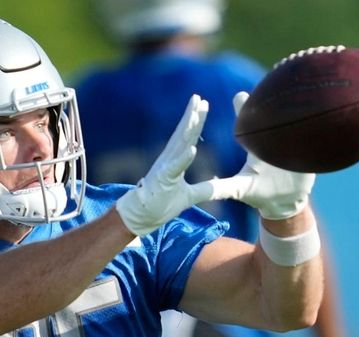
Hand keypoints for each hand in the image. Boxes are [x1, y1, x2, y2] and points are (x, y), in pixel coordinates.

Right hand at [116, 94, 213, 235]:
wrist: (140, 216)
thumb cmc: (161, 205)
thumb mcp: (188, 196)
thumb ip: (204, 189)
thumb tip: (218, 186)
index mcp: (175, 161)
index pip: (188, 137)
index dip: (196, 120)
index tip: (203, 104)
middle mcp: (169, 160)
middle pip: (183, 134)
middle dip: (192, 116)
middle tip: (199, 98)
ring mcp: (165, 168)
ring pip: (179, 145)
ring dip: (188, 129)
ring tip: (195, 113)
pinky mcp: (162, 180)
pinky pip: (175, 168)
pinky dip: (183, 158)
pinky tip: (192, 148)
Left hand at [203, 92, 315, 219]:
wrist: (287, 203)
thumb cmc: (259, 194)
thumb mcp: (239, 189)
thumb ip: (220, 187)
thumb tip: (197, 190)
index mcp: (256, 147)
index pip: (249, 123)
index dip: (245, 108)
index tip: (240, 94)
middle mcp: (274, 141)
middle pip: (273, 115)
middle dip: (272, 98)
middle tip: (271, 77)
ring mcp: (292, 145)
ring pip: (294, 121)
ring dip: (298, 105)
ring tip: (300, 84)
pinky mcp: (308, 152)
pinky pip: (314, 135)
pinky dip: (320, 123)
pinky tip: (326, 106)